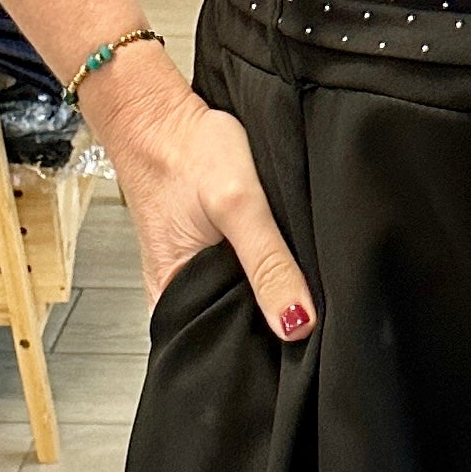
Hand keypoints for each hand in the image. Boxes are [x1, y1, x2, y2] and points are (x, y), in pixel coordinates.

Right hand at [80, 43, 316, 340]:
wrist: (157, 111)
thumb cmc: (185, 151)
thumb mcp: (237, 205)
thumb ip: (268, 265)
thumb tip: (297, 325)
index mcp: (173, 302)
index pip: (224, 357)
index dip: (264, 359)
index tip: (303, 355)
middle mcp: (179, 298)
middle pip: (237, 336)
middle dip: (273, 334)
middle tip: (313, 321)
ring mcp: (191, 280)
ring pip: (242, 311)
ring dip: (269, 305)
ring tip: (300, 295)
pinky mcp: (204, 260)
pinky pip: (239, 285)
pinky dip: (262, 281)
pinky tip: (281, 271)